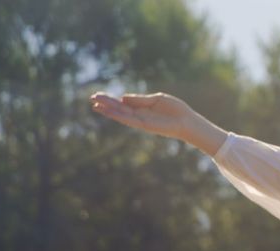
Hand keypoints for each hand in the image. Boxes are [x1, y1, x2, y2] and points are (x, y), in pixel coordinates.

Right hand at [90, 91, 226, 154]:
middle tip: (92, 98)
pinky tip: (110, 112)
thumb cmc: (175, 110)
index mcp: (142, 108)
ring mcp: (141, 121)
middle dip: (106, 104)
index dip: (111, 100)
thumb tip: (123, 97)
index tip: (98, 95)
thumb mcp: (156, 99)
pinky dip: (119, 116)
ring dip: (109, 110)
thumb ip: (140, 100)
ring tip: (96, 105)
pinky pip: (130, 120)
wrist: (187, 121)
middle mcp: (139, 115)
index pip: (123, 103)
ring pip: (121, 115)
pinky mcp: (145, 126)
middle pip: (119, 109)